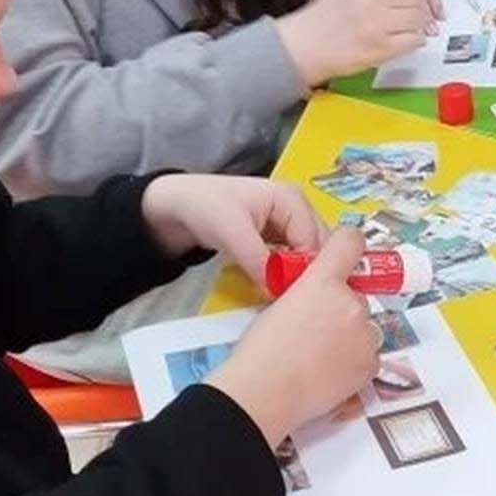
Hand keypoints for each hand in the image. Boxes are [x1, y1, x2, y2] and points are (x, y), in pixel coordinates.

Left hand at [141, 174, 327, 285]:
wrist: (177, 205)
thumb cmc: (205, 207)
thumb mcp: (232, 232)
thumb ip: (258, 260)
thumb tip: (279, 290)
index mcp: (293, 198)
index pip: (314, 240)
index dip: (307, 268)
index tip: (294, 294)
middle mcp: (298, 208)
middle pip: (318, 246)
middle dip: (308, 272)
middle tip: (292, 297)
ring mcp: (290, 223)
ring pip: (308, 254)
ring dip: (299, 274)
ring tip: (286, 294)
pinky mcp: (279, 237)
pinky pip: (294, 258)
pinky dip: (289, 272)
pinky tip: (279, 285)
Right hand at [206, 227, 382, 447]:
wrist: (263, 393)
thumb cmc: (259, 352)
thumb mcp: (280, 304)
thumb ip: (308, 292)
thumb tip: (319, 297)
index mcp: (322, 281)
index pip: (349, 242)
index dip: (347, 245)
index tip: (346, 254)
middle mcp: (350, 302)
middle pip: (356, 295)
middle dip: (342, 309)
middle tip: (317, 331)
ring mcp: (364, 334)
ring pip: (364, 326)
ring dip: (350, 336)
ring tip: (320, 357)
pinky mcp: (370, 364)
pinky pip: (370, 355)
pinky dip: (355, 362)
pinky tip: (330, 372)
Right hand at [276, 0, 444, 84]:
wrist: (305, 45)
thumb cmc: (326, 14)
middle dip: (423, 7)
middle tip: (417, 12)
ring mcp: (378, 25)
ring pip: (420, 19)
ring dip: (419, 24)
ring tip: (404, 25)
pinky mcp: (381, 48)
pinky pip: (415, 40)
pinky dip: (414, 40)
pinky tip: (400, 38)